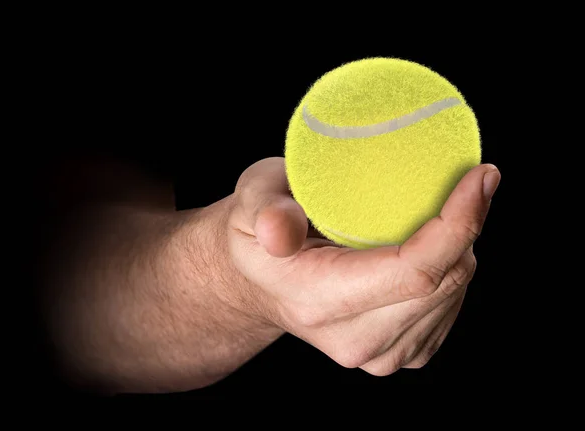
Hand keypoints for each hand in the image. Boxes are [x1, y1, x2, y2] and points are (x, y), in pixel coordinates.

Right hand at [227, 157, 499, 374]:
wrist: (259, 283)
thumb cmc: (257, 233)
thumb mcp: (249, 204)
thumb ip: (264, 210)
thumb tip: (279, 229)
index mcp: (318, 300)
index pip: (413, 273)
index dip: (459, 224)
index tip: (480, 176)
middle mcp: (354, 340)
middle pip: (444, 283)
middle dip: (466, 226)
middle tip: (461, 180)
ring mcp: (379, 354)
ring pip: (454, 293)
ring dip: (459, 247)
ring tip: (430, 215)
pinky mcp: (398, 355)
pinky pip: (449, 307)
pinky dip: (450, 271)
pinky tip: (424, 249)